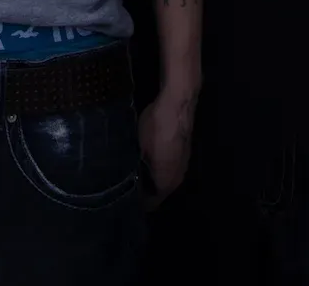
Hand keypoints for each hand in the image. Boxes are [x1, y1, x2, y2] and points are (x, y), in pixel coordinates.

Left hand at [137, 87, 196, 207]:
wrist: (177, 104)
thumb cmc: (155, 130)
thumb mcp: (138, 149)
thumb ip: (133, 169)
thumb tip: (126, 180)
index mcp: (166, 183)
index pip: (151, 203)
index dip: (137, 202)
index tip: (124, 196)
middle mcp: (177, 178)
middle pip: (159, 191)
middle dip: (144, 188)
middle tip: (127, 180)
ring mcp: (183, 164)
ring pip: (165, 177)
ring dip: (152, 175)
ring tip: (135, 166)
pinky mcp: (184, 151)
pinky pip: (169, 165)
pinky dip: (159, 164)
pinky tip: (148, 153)